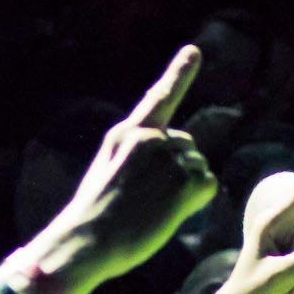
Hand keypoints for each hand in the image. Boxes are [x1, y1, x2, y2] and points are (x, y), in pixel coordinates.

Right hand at [30, 46, 217, 293]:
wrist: (85, 242)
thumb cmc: (92, 218)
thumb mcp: (105, 172)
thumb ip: (134, 155)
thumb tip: (172, 157)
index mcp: (127, 134)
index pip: (158, 99)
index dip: (179, 74)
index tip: (194, 51)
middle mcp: (151, 139)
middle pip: (186, 146)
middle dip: (178, 170)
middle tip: (148, 200)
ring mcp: (169, 158)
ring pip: (198, 166)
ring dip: (185, 189)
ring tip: (152, 210)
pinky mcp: (184, 182)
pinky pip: (207, 185)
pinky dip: (196, 202)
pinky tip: (169, 214)